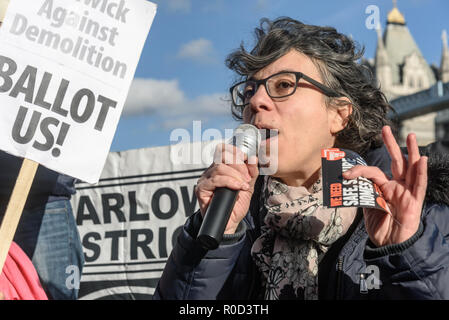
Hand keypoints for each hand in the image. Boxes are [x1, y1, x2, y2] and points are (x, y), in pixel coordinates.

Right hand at [195, 143, 258, 233]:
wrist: (230, 223)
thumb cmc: (236, 206)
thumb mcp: (248, 187)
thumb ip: (251, 173)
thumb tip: (253, 159)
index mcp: (221, 168)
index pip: (223, 150)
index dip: (235, 151)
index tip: (246, 159)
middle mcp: (211, 171)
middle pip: (222, 157)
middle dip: (239, 166)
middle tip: (247, 179)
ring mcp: (205, 179)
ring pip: (219, 167)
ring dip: (235, 176)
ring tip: (243, 186)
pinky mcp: (201, 189)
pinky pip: (215, 180)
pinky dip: (229, 182)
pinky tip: (237, 188)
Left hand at [343, 126, 427, 246]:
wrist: (388, 244)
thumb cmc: (379, 226)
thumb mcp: (367, 206)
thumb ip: (363, 192)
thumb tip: (349, 181)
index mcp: (385, 187)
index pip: (373, 172)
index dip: (359, 171)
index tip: (346, 174)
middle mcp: (397, 186)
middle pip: (396, 162)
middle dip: (391, 144)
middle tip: (385, 129)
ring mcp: (407, 192)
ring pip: (411, 168)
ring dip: (411, 151)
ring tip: (410, 136)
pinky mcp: (414, 202)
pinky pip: (419, 185)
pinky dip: (421, 172)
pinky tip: (421, 160)